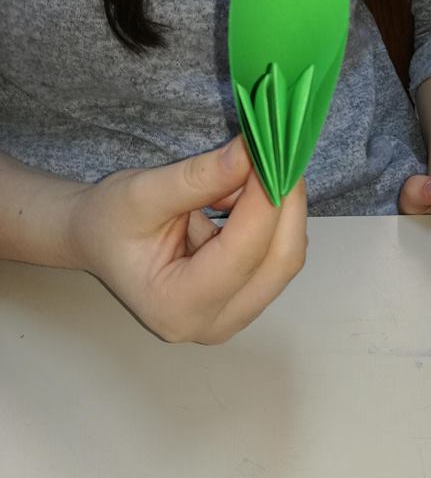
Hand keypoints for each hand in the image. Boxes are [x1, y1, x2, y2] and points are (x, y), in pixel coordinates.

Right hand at [68, 138, 307, 342]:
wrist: (97, 241)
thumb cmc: (109, 221)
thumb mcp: (142, 192)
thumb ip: (200, 177)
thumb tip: (252, 153)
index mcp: (176, 304)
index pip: (243, 253)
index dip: (265, 201)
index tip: (273, 153)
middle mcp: (212, 324)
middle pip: (278, 262)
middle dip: (285, 205)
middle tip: (281, 154)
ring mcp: (233, 316)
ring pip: (285, 258)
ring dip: (282, 210)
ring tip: (257, 169)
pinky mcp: (245, 300)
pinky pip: (277, 257)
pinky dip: (274, 220)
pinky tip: (250, 192)